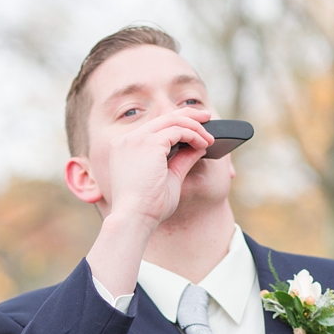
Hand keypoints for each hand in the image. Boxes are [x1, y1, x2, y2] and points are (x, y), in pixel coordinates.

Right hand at [105, 108, 213, 227]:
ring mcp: (135, 139)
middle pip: (163, 118)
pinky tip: (203, 145)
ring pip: (172, 121)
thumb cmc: (149, 206)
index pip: (154, 127)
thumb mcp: (169, 178)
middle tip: (207, 118)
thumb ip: (181, 160)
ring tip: (209, 140)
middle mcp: (127, 139)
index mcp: (125, 147)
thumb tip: (198, 147)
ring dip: (195, 128)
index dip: (176, 122)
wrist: (134, 218)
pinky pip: (177, 130)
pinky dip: (193, 135)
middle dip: (189, 115)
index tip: (195, 125)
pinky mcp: (148, 144)